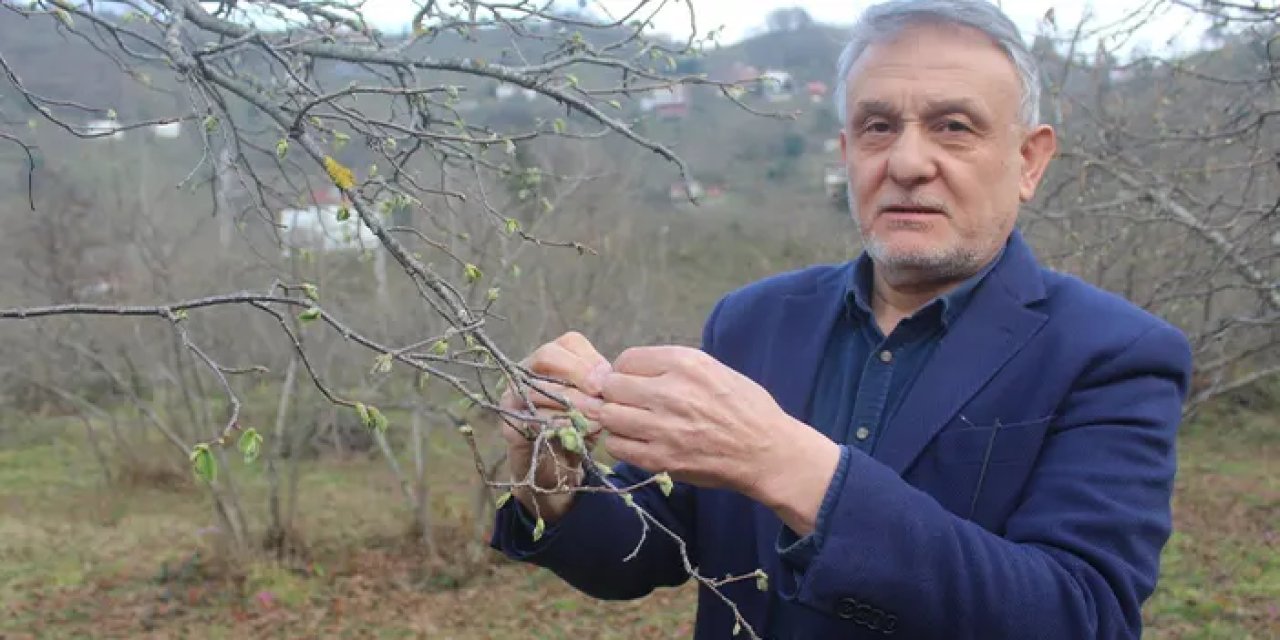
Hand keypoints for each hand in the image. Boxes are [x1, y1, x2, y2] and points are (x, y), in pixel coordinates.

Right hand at [500, 331, 610, 522]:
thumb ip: (600, 387)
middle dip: (578, 375)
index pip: (569, 342)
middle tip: (600, 399)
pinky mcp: (509, 426)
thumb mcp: (594, 403)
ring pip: (538, 387)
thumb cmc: (578, 426)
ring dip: (572, 404)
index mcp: (552, 358)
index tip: (606, 381)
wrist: (557, 467)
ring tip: (597, 419)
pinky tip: (578, 434)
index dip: (589, 359)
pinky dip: (558, 426)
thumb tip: (608, 379)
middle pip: (548, 355)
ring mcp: (512, 397)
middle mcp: (526, 371)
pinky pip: (532, 419)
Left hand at [585, 345, 840, 534]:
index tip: (634, 381)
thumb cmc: (745, 408)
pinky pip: (617, 446)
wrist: (768, 452)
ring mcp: (663, 427)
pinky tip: (636, 441)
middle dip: (614, 394)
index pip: (627, 359)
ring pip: (608, 415)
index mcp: (686, 363)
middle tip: (627, 403)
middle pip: (611, 386)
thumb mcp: (714, 369)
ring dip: (614, 418)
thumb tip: (631, 370)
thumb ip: (672, 367)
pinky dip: (620, 443)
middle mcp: (670, 391)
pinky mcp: (661, 458)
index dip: (626, 371)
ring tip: (630, 422)